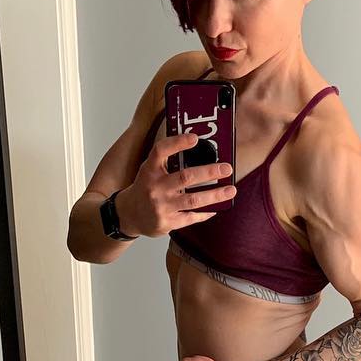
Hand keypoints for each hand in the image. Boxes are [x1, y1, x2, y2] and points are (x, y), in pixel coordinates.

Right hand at [115, 133, 236, 238]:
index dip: (177, 142)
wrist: (129, 215)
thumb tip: (201, 148)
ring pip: (192, 200)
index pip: (161, 151)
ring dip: (214, 195)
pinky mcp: (166, 223)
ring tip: (231, 190)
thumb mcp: (150, 171)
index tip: (195, 138)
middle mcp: (154, 188)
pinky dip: (205, 213)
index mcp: (149, 170)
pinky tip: (216, 208)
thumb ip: (168, 161)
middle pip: (185, 177)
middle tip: (227, 168)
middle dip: (209, 172)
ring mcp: (160, 207)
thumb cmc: (146, 188)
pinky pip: (190, 217)